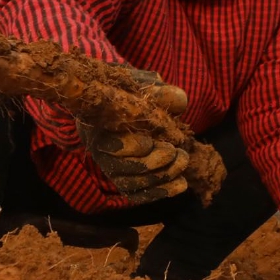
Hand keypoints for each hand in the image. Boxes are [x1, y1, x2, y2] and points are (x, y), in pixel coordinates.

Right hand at [75, 69, 192, 203]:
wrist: (124, 104)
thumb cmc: (129, 92)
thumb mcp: (141, 85)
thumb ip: (159, 92)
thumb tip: (181, 101)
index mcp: (96, 124)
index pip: (106, 144)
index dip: (130, 147)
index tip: (151, 142)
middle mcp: (98, 150)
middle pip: (119, 168)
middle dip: (152, 164)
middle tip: (177, 152)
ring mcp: (110, 168)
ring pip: (131, 184)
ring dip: (161, 176)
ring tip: (183, 161)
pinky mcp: (124, 180)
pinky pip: (138, 195)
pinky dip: (160, 192)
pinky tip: (181, 184)